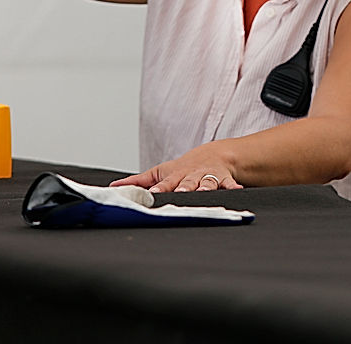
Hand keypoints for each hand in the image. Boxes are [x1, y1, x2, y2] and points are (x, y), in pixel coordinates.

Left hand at [110, 142, 242, 192]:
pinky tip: (236, 191)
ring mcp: (207, 177)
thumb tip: (115, 186)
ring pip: (206, 182)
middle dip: (184, 188)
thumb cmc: (184, 168)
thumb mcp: (161, 171)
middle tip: (181, 193)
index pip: (164, 184)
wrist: (214, 156)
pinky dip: (232, 187)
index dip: (160, 189)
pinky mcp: (223, 179)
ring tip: (204, 192)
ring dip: (205, 187)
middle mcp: (191, 176)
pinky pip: (228, 183)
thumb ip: (139, 181)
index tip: (153, 195)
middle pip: (186, 183)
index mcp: (174, 176)